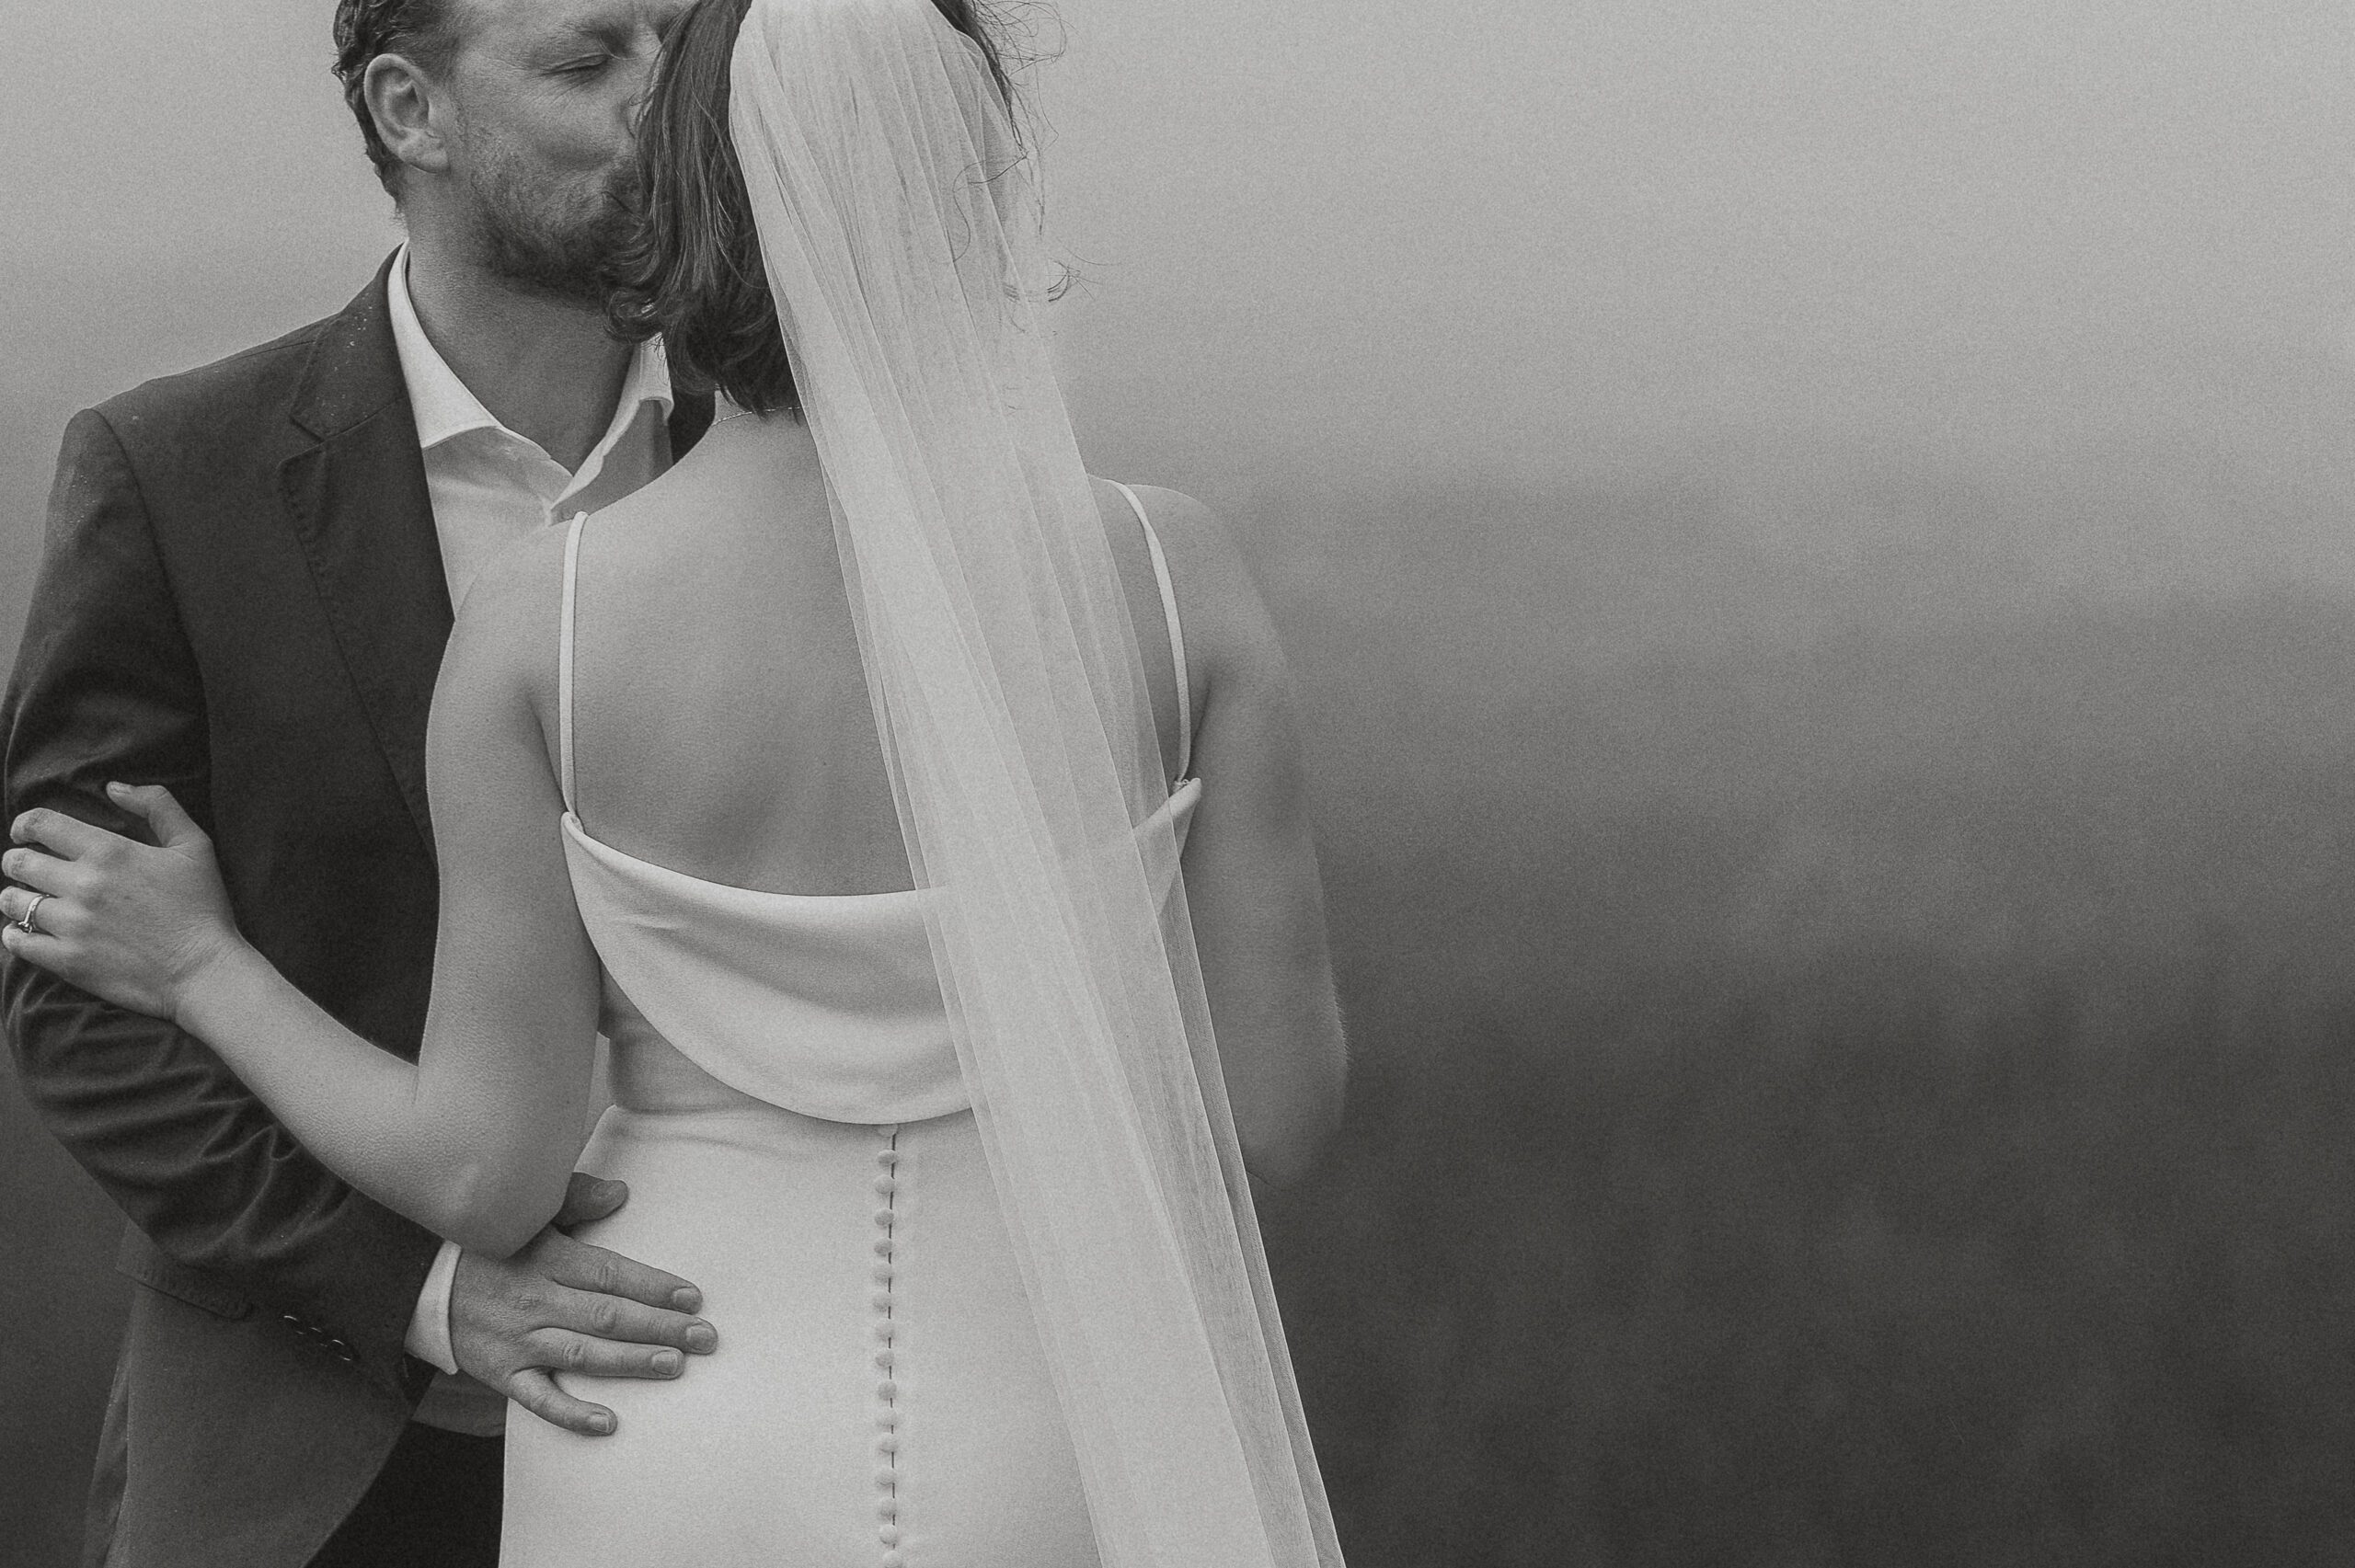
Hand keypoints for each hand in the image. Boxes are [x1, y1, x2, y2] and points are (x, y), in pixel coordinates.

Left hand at [2, 784, 242, 1022]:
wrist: (204, 972)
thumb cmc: (203, 908)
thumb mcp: (195, 846)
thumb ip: (158, 806)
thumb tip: (113, 787)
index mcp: (110, 852)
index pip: (41, 824)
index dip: (25, 825)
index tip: (26, 833)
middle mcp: (83, 884)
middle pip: (18, 862)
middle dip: (18, 861)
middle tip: (30, 870)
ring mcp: (71, 925)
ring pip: (12, 901)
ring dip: (16, 898)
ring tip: (30, 903)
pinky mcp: (66, 960)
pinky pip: (16, 941)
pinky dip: (15, 934)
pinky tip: (27, 932)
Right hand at [447, 1172, 718, 1435]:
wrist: (418, 1280)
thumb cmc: (487, 1242)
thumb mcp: (528, 1211)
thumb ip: (576, 1197)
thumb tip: (622, 1193)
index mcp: (546, 1257)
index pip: (611, 1274)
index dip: (654, 1287)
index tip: (693, 1297)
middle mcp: (535, 1301)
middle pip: (607, 1316)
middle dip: (660, 1326)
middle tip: (705, 1336)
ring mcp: (518, 1340)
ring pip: (583, 1355)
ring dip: (631, 1361)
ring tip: (675, 1365)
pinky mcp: (501, 1372)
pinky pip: (539, 1398)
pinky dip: (572, 1413)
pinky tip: (609, 1422)